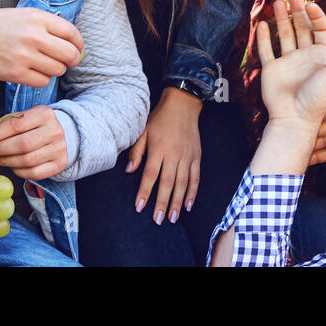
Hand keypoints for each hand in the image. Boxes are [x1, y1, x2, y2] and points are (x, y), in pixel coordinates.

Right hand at [0, 7, 83, 85]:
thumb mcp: (23, 14)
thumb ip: (46, 24)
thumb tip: (69, 40)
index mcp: (38, 18)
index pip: (71, 33)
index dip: (78, 43)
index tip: (77, 48)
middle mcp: (34, 36)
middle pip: (69, 53)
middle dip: (72, 59)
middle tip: (67, 61)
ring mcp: (25, 55)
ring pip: (57, 70)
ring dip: (55, 70)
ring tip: (46, 66)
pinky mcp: (15, 73)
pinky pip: (42, 81)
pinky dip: (41, 79)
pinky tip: (34, 73)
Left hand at [0, 106, 67, 179]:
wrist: (67, 134)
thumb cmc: (37, 125)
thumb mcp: (21, 118)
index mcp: (44, 114)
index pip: (16, 125)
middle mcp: (54, 131)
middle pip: (22, 144)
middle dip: (1, 150)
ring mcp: (59, 149)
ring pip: (26, 160)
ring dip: (7, 162)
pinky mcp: (59, 164)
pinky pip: (33, 173)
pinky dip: (18, 171)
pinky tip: (13, 165)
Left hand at [126, 87, 201, 224]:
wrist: (183, 104)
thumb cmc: (159, 118)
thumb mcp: (142, 130)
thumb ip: (136, 151)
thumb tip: (128, 171)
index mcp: (158, 148)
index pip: (150, 174)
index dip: (145, 192)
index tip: (140, 207)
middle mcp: (174, 154)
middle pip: (168, 183)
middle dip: (162, 203)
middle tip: (158, 220)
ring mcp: (187, 156)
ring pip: (183, 183)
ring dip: (178, 202)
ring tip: (173, 218)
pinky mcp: (196, 156)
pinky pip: (196, 177)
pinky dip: (193, 192)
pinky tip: (189, 205)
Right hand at [255, 0, 325, 126]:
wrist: (295, 119)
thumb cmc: (318, 99)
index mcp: (322, 56)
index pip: (320, 29)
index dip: (316, 16)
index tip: (309, 4)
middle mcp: (305, 56)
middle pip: (301, 28)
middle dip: (297, 11)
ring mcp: (288, 62)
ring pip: (284, 34)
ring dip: (281, 18)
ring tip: (277, 2)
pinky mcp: (272, 69)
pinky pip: (267, 49)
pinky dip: (264, 37)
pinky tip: (262, 23)